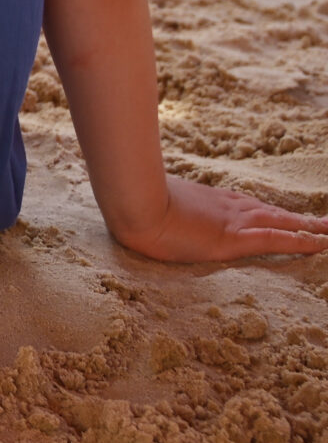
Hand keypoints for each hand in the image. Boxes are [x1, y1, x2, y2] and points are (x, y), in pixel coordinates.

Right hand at [113, 173, 327, 261]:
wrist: (134, 201)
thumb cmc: (135, 200)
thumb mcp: (153, 200)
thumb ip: (164, 204)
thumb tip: (150, 205)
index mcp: (210, 199)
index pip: (248, 205)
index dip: (269, 211)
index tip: (283, 215)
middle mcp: (228, 207)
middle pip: (272, 212)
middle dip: (299, 219)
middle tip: (325, 222)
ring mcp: (233, 221)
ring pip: (282, 223)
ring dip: (309, 227)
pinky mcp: (234, 239)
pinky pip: (276, 239)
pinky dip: (301, 240)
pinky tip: (320, 244)